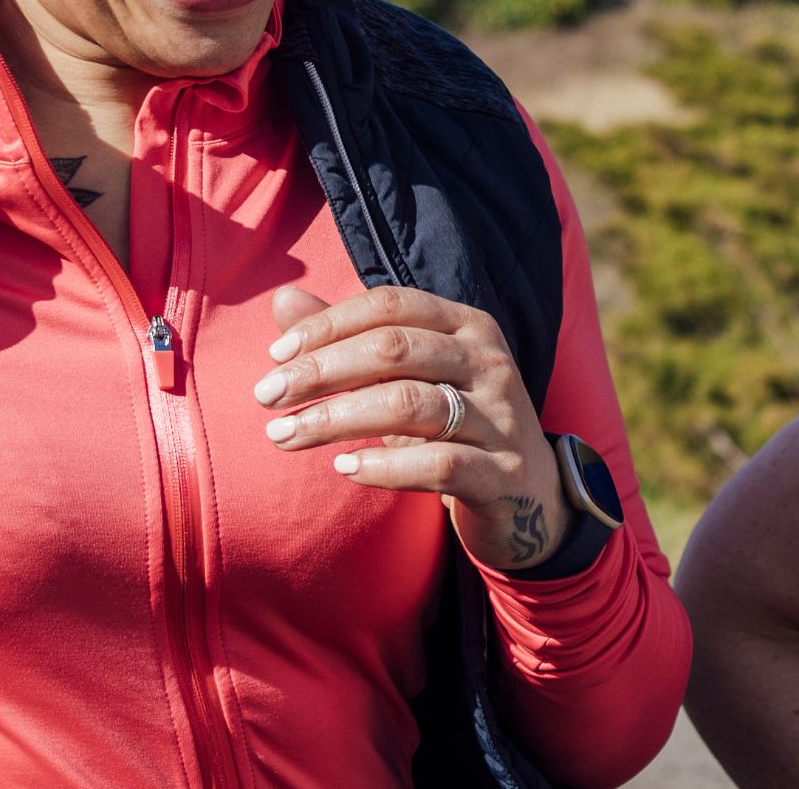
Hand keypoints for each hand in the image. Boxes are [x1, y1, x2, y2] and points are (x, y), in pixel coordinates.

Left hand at [255, 284, 571, 571]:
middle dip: (321, 370)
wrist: (530, 501)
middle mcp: (489, 362)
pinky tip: (344, 468)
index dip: (328, 325)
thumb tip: (283, 297)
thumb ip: (349, 340)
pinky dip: (385, 465)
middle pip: (394, 349)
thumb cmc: (455, 428)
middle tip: (267, 397)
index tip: (276, 356)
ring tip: (286, 435)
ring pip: (411, 404)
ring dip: (337, 419)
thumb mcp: (408, 379)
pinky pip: (439, 464)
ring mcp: (502, 418)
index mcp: (467, 325)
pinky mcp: (502, 474)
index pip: (390, 305)